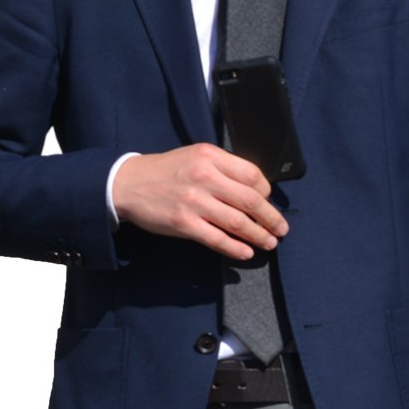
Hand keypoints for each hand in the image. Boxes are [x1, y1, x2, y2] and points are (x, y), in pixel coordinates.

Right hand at [112, 144, 288, 259]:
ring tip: (269, 243)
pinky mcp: (184, 223)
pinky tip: (246, 252)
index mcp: (210, 156)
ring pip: (237, 221)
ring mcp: (194, 202)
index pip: (251, 174)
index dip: (267, 192)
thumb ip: (223, 168)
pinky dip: (235, 248)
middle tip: (281, 229)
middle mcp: (204, 177)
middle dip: (271, 218)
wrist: (128, 183)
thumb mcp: (195, 156)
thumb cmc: (165, 171)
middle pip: (250, 200)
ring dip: (259, 235)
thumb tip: (254, 190)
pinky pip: (217, 239)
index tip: (268, 202)